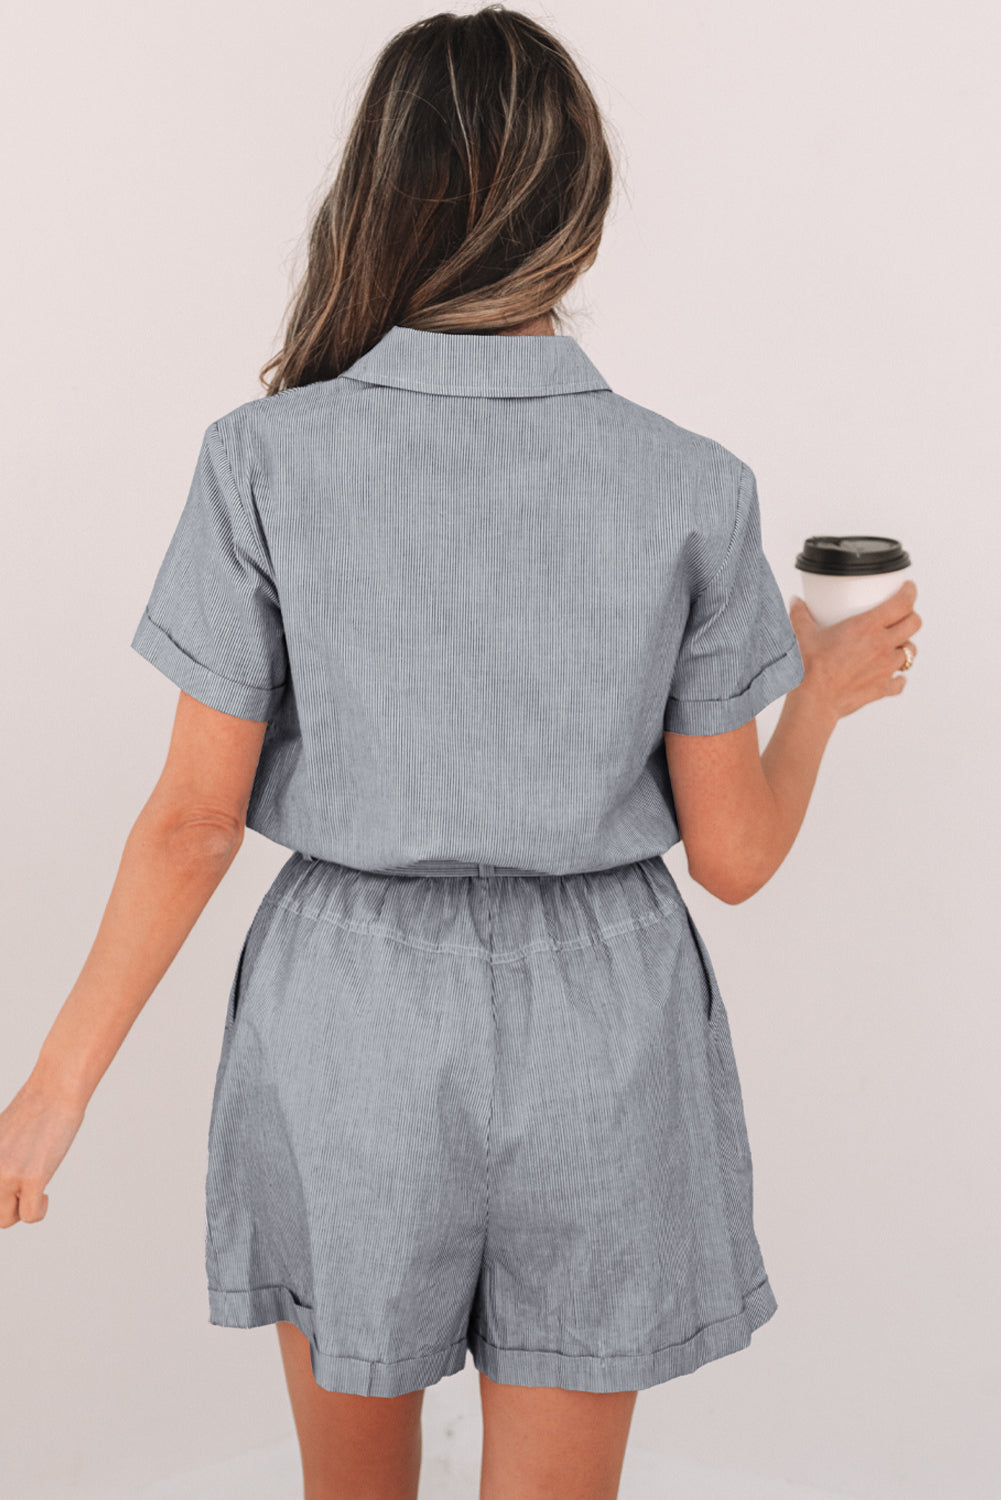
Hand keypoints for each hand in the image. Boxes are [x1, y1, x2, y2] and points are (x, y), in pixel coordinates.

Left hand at [0, 1080, 86, 1226]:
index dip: (0, 1194)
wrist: (54, 1092)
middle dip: (7, 1206)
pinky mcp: (31, 1178)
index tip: (12, 1188)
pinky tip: (45, 1194)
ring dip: (21, 1210)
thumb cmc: (32, 1111)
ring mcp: (6, 1175)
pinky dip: (40, 1209)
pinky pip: (30, 1215)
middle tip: (21, 1191)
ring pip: (5, 1220)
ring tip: (33, 1191)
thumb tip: (2, 1183)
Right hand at [788, 578, 921, 722]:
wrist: (814, 699)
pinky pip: (900, 682)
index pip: (903, 603)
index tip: (908, 588)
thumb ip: (800, 614)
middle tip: (902, 615)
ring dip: (905, 645)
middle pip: (914, 623)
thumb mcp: (803, 634)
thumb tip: (796, 601)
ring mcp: (886, 667)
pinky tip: (891, 676)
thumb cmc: (810, 666)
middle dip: (911, 616)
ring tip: (895, 645)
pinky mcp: (883, 687)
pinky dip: (898, 678)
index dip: (909, 592)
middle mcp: (882, 645)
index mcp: (867, 626)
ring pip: (910, 651)